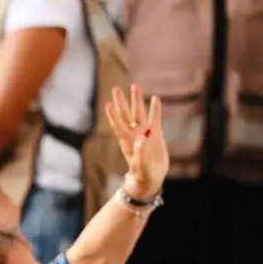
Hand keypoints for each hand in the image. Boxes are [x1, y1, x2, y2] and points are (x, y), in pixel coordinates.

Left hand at [104, 84, 168, 200]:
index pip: (118, 125)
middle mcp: (133, 134)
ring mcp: (143, 133)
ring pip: (139, 113)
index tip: (107, 104)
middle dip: (121, 102)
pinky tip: (155, 98)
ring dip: (137, 100)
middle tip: (116, 88)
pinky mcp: (155, 134)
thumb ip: (140, 152)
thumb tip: (143, 138)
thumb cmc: (142, 174)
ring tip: (135, 86)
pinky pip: (154, 118)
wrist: (151, 178)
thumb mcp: (141, 165)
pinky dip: (155, 109)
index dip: (113, 116)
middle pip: (126, 115)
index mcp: (127, 142)